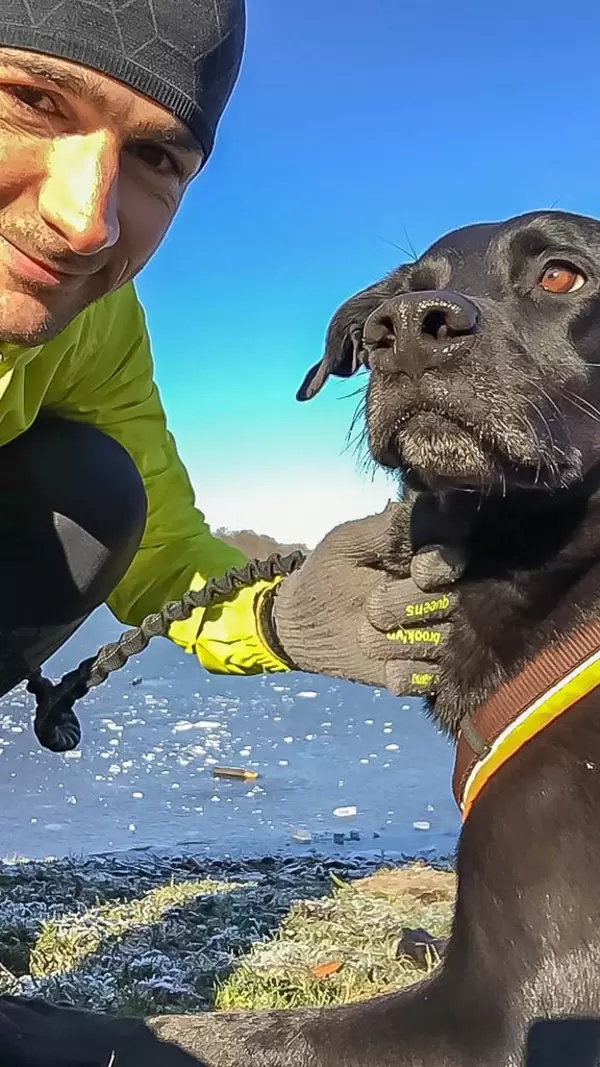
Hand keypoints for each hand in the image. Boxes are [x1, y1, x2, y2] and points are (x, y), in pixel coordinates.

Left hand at [264, 499, 467, 697]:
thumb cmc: (328, 570)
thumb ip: (389, 526)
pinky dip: (407, 674)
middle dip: (410, 606)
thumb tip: (439, 504)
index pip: (456, 559)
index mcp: (430, 559)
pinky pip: (431, 679)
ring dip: (400, 641)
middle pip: (454, 602)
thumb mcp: (350, 541)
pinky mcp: (425, 674)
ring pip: (443, 642)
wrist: (302, 621)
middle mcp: (444, 597)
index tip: (418, 571)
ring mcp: (438, 637)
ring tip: (366, 635)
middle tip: (373, 608)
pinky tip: (385, 667)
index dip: (440, 567)